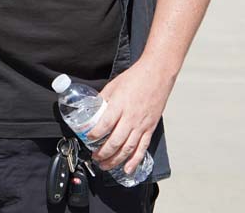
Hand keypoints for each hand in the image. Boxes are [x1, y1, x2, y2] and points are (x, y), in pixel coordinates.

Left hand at [84, 60, 172, 175]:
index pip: (104, 125)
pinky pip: (142, 148)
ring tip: (105, 165)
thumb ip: (102, 100)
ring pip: (128, 148)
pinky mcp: (150, 128)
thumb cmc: (135, 78)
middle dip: (103, 153)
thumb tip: (92, 110)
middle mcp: (130, 118)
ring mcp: (141, 125)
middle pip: (115, 141)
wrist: (156, 75)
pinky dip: (135, 160)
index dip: (94, 135)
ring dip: (115, 160)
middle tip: (95, 157)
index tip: (87, 139)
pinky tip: (128, 169)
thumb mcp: (113, 86)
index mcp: (119, 105)